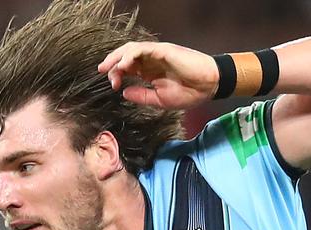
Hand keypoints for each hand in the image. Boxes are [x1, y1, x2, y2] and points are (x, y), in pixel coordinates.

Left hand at [98, 42, 218, 108]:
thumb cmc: (189, 93)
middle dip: (111, 63)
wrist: (209, 86)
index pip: (127, 69)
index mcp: (149, 72)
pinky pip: (142, 49)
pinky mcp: (163, 50)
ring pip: (130, 49)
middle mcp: (151, 61)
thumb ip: (141, 96)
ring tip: (108, 67)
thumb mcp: (160, 100)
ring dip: (117, 57)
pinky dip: (130, 55)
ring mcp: (156, 54)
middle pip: (125, 56)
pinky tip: (124, 64)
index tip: (114, 87)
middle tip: (101, 72)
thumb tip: (123, 93)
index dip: (116, 75)